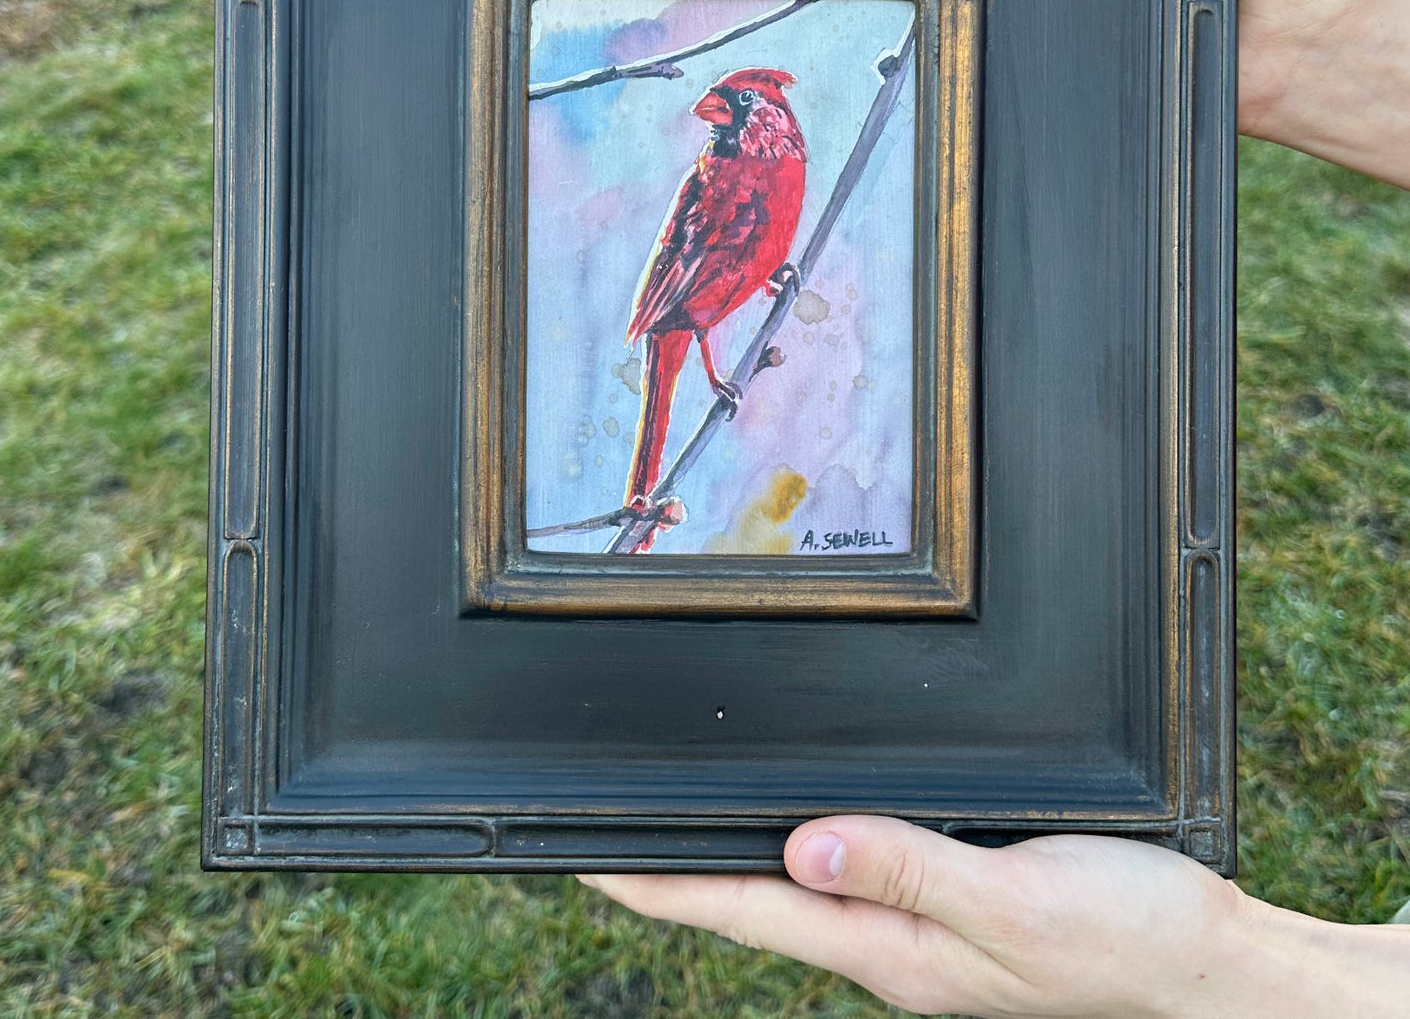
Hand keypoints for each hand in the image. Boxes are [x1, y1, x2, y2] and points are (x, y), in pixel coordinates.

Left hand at [581, 816, 1409, 1016]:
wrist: (1224, 977)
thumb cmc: (1136, 944)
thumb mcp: (1019, 900)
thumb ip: (911, 869)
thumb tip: (802, 849)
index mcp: (897, 951)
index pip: (748, 912)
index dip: (663, 886)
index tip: (587, 862)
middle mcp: (897, 949)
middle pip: (761, 905)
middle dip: (680, 876)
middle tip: (611, 839)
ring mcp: (927, 938)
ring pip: (803, 893)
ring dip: (736, 864)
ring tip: (682, 834)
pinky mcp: (961, 915)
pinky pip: (858, 880)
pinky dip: (804, 854)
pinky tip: (803, 836)